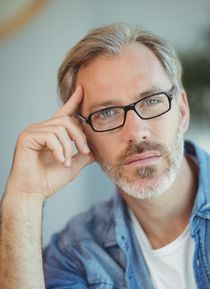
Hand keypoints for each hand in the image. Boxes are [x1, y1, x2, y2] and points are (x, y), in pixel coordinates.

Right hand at [6, 85, 93, 199]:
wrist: (33, 193)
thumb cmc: (48, 181)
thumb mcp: (72, 165)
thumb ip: (82, 155)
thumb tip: (96, 149)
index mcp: (51, 134)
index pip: (64, 113)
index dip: (74, 101)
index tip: (82, 89)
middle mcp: (41, 129)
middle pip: (67, 120)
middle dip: (80, 136)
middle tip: (84, 152)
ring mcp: (33, 131)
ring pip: (60, 128)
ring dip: (68, 147)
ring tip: (66, 162)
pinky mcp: (27, 137)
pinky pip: (50, 136)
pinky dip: (59, 150)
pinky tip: (59, 161)